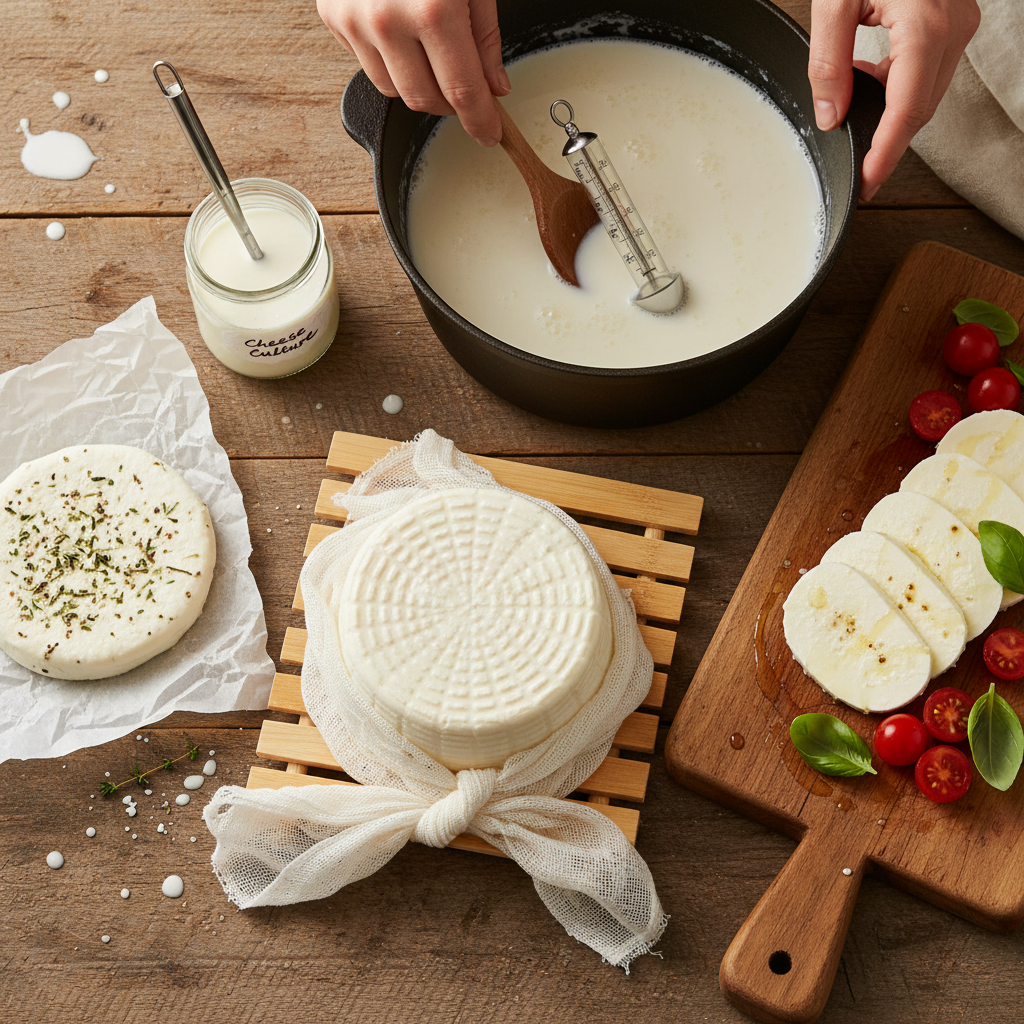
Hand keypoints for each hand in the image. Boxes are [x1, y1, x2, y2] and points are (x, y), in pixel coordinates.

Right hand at [318, 0, 509, 145]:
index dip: (479, 120)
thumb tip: (493, 85)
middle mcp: (389, 20)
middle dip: (450, 103)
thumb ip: (485, 37)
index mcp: (433, 9)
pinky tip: (400, 34)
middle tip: (465, 88)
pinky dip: (389, 60)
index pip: (462, 91)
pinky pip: (367, 64)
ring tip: (430, 52)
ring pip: (394, 90)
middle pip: (425, 100)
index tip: (489, 133)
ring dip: (419, 84)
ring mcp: (355, 21)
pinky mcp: (333, 17)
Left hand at [808, 0, 979, 199]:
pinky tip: (867, 81)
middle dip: (888, 144)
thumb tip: (829, 115)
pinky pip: (928, 71)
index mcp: (925, 26)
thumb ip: (828, 62)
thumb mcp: (836, 0)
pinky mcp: (954, 19)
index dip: (884, 155)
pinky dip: (898, 86)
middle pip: (920, 109)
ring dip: (892, 114)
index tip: (865, 184)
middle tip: (858, 174)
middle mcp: (952, 28)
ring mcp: (959, 23)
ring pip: (926, 94)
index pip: (906, 112)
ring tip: (854, 121)